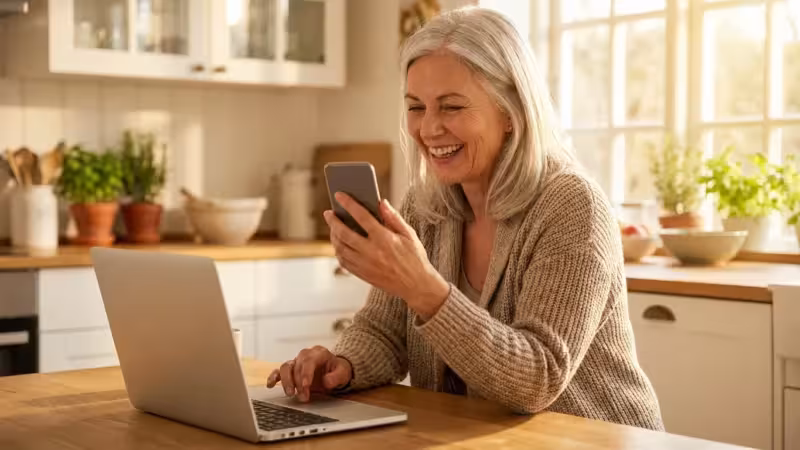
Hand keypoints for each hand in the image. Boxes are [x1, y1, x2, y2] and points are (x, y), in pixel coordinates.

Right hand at [266, 346, 352, 401]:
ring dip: (286, 381)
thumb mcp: (343, 373)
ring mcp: (297, 362)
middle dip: (299, 383)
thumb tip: (326, 381)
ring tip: (290, 394)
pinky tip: (270, 385)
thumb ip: (336, 377)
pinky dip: (273, 377)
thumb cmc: (339, 370)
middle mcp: (306, 355)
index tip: (306, 386)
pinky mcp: (291, 370)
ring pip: (286, 367)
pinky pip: (279, 371)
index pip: (309, 361)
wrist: (335, 370)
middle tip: (304, 397)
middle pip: (297, 366)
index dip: (306, 373)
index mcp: (319, 353)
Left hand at [324, 192, 449, 319]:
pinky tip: (339, 245)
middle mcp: (372, 252)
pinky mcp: (362, 275)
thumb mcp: (409, 234)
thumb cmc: (415, 258)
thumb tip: (381, 202)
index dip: (348, 204)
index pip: (362, 216)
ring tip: (333, 228)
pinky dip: (338, 252)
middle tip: (328, 213)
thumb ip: (393, 217)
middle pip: (344, 233)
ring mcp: (365, 265)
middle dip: (333, 221)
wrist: (416, 286)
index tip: (339, 195)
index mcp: (384, 239)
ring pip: (341, 248)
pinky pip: (343, 262)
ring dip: (333, 236)